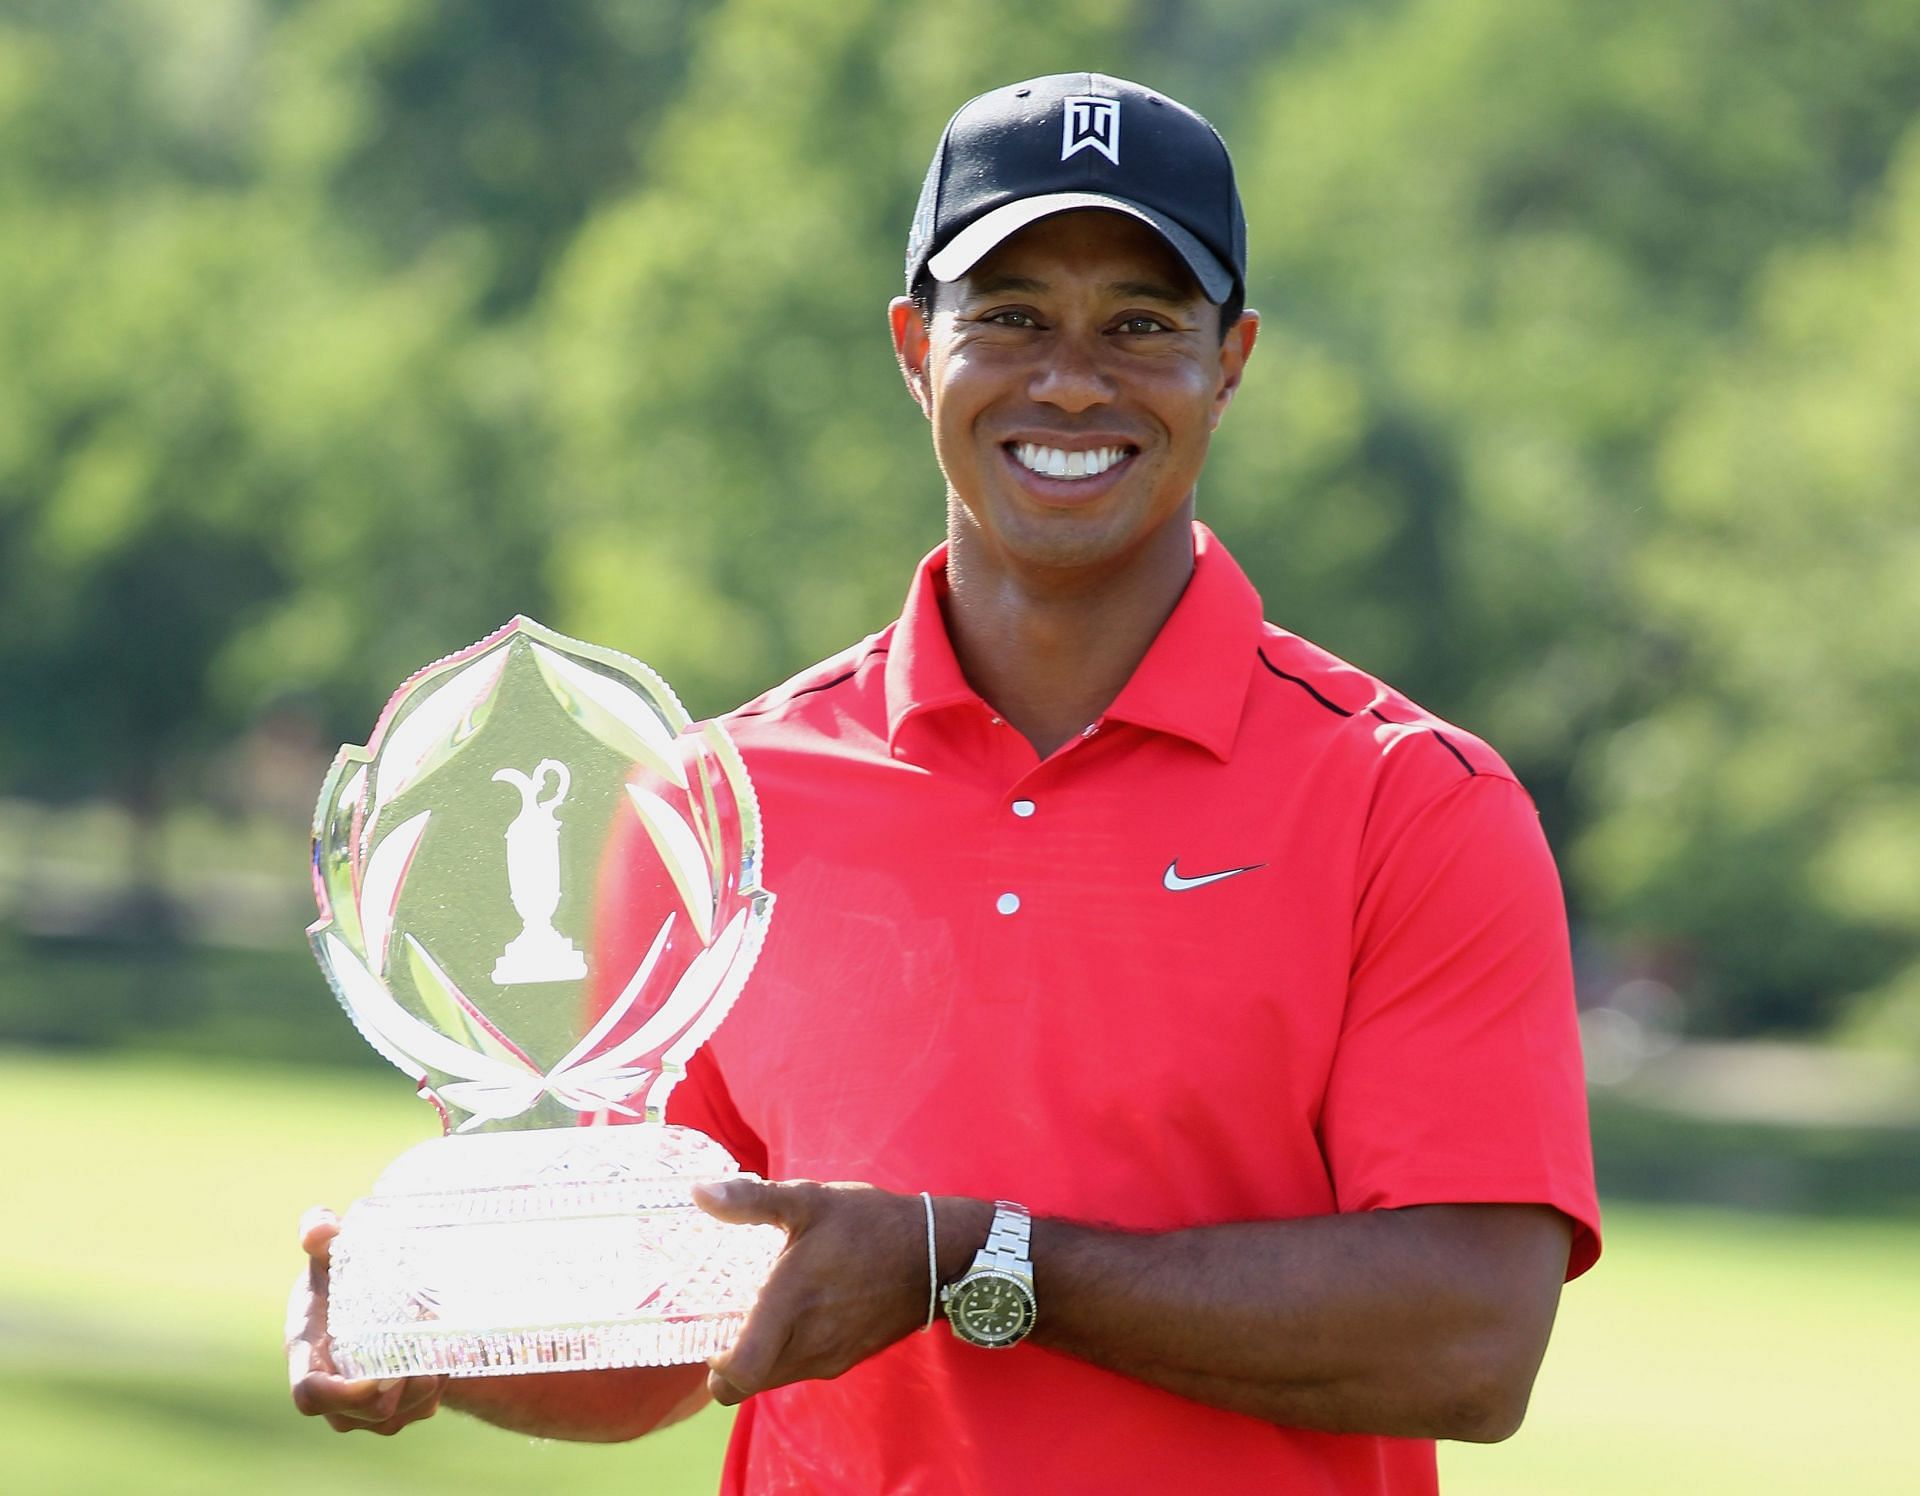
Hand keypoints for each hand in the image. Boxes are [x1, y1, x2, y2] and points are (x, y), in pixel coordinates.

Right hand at [286, 1205, 446, 1434]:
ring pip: (394, 1418)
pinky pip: (417, 1412)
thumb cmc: (338, 1276)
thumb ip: (319, 1232)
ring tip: (439, 1352)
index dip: (342, 1395)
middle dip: (398, 1390)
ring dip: (422, 1388)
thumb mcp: (330, 1250)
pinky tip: (442, 1358)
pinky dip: (435, 1389)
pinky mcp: (390, 1413)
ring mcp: (359, 1410)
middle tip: (426, 1356)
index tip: (380, 1376)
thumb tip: (320, 1229)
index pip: (310, 1395)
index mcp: (307, 1356)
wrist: (365, 1301)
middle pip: (363, 1413)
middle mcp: (330, 1393)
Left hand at [693, 1180, 978, 1406]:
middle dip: (733, 1358)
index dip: (715, 1365)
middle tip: (730, 1316)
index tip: (712, 1330)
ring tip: (764, 1308)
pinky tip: (800, 1311)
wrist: (936, 1253)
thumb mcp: (810, 1200)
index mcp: (790, 1308)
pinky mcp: (849, 1359)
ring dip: (762, 1354)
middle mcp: (807, 1345)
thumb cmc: (869, 1224)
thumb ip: (752, 1200)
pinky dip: (790, 1351)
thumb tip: (697, 1192)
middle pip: (749, 1383)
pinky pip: (803, 1368)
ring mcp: (830, 1357)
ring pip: (775, 1377)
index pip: (736, 1376)